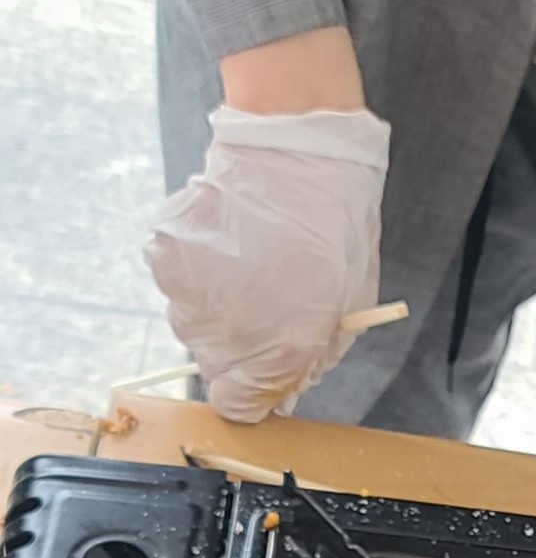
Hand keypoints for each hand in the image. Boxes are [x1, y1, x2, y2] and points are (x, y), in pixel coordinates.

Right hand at [147, 105, 391, 420]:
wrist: (295, 151)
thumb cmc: (333, 225)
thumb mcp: (347, 304)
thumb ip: (311, 356)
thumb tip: (282, 389)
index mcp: (282, 353)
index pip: (238, 406)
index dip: (252, 389)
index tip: (263, 367)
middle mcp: (228, 336)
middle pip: (215, 364)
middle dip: (239, 342)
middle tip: (265, 294)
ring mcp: (189, 296)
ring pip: (191, 323)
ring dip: (215, 304)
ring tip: (248, 259)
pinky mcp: (165, 258)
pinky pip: (177, 282)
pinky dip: (196, 269)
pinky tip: (226, 240)